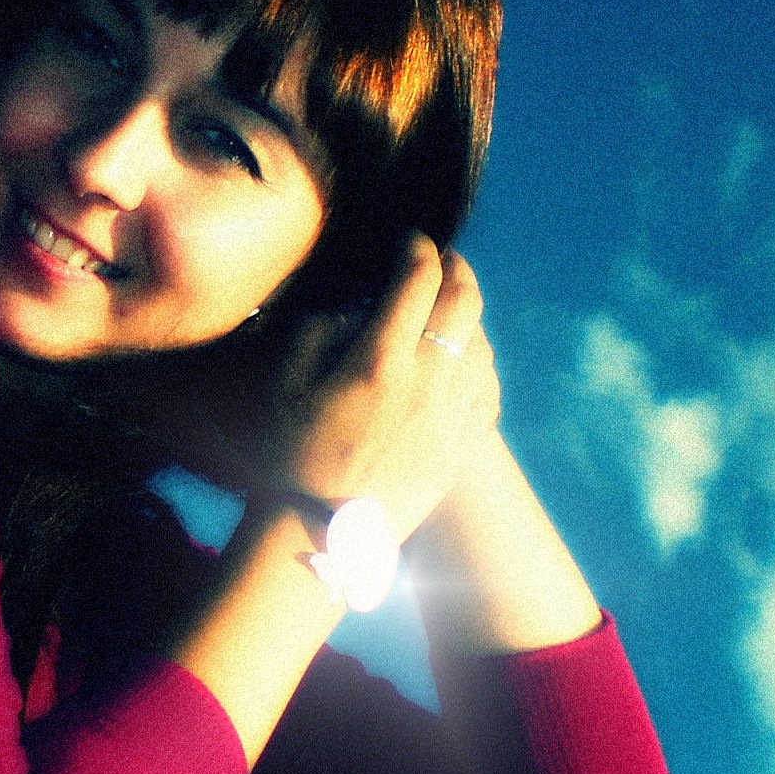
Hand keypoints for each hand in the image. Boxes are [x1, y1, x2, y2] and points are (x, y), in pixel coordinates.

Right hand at [272, 233, 501, 539]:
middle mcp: (427, 381)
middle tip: (443, 258)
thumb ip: (319, 328)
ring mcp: (452, 414)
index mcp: (380, 360)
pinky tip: (464, 358)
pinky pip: (489, 386)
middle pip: (465, 300)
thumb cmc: (295, 454)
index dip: (416, 247)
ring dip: (470, 313)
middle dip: (456, 268)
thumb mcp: (285, 383)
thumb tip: (355, 302)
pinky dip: (481, 359)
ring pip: (483, 341)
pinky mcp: (463, 443)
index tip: (408, 240)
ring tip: (450, 306)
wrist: (325, 533)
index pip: (417, 278)